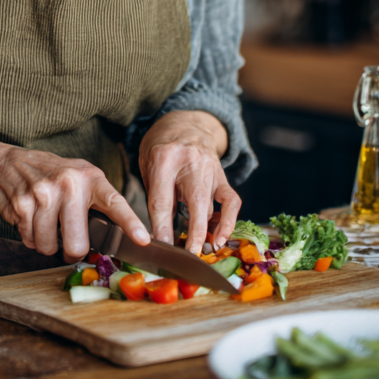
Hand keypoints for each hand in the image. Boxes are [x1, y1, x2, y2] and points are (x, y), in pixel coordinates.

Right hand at [0, 147, 150, 261]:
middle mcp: (69, 184)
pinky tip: (29, 218)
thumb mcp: (78, 176)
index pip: (114, 202)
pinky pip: (29, 240)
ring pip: (49, 246)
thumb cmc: (48, 174)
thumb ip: (95, 201)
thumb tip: (115, 237)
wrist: (6, 163)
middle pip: (77, 243)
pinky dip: (28, 236)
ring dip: (45, 243)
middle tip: (67, 242)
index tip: (144, 240)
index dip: (130, 223)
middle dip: (71, 251)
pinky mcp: (22, 205)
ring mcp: (44, 194)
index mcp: (89, 177)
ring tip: (43, 221)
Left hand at [138, 110, 240, 254]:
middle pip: (195, 202)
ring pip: (212, 205)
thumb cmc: (160, 145)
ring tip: (203, 251)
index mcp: (164, 158)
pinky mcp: (223, 175)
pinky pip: (231, 201)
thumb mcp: (147, 163)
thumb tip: (160, 232)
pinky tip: (221, 238)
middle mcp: (190, 162)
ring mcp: (210, 168)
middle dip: (193, 233)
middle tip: (189, 256)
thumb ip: (154, 193)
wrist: (185, 122)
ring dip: (208, 232)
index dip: (162, 227)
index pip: (163, 199)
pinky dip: (229, 222)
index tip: (161, 247)